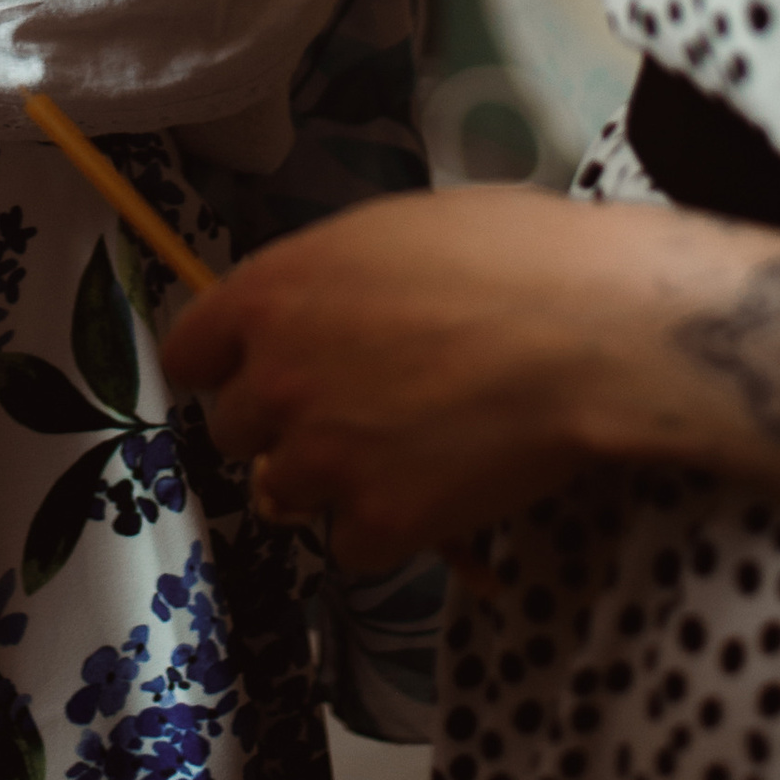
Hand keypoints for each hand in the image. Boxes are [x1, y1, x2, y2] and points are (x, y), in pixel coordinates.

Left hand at [159, 187, 779, 570]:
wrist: (592, 330)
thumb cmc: (508, 253)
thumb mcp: (391, 235)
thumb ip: (327, 282)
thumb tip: (318, 312)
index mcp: (271, 293)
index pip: (186, 351)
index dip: (221, 363)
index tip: (251, 369)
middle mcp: (276, 379)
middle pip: (232, 430)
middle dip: (280, 424)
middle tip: (350, 410)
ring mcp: (324, 459)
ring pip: (285, 492)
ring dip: (329, 481)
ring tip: (400, 452)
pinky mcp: (380, 523)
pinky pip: (354, 544)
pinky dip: (391, 528)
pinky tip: (440, 491)